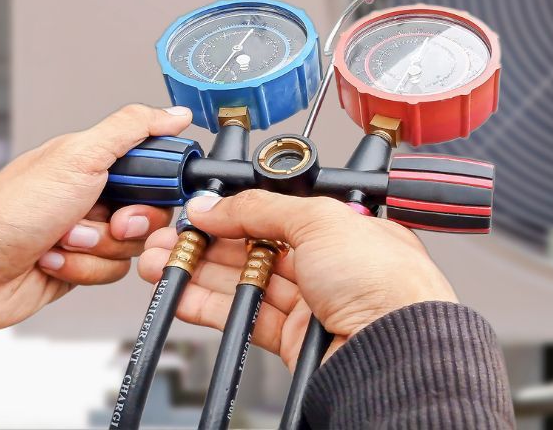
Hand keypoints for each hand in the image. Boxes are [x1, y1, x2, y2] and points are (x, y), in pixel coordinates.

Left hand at [0, 104, 191, 346]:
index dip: (159, 183)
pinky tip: (51, 259)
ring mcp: (86, 232)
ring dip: (97, 248)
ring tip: (60, 240)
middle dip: (127, 222)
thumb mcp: (77, 157)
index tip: (142, 191)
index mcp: (94, 161)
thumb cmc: (6, 212)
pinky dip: (83, 269)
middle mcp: (92, 194)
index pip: (156, 166)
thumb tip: (174, 113)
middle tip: (102, 219)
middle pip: (152, 210)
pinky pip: (112, 272)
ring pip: (133, 246)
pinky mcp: (79, 267)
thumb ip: (132, 129)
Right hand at [137, 190, 456, 368]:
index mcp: (344, 227)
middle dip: (209, 241)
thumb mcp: (321, 220)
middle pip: (256, 248)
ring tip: (160, 260)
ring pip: (244, 282)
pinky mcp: (293, 339)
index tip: (200, 210)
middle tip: (170, 235)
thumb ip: (264, 208)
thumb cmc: (384, 281)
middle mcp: (329, 264)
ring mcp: (311, 303)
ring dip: (199, 271)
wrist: (392, 347)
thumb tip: (220, 204)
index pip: (278, 213)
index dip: (237, 211)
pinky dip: (209, 305)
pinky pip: (243, 316)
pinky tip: (182, 293)